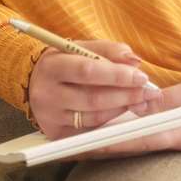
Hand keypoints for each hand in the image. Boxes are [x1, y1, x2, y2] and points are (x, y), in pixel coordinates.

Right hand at [27, 41, 154, 137]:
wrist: (32, 82)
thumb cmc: (63, 62)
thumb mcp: (80, 48)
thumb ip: (108, 50)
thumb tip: (134, 61)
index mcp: (51, 66)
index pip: (88, 71)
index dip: (118, 75)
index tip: (141, 76)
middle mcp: (46, 93)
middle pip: (94, 98)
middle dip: (127, 94)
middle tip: (148, 91)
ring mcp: (50, 116)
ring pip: (95, 116)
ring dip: (122, 107)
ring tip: (138, 98)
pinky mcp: (55, 132)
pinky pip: (91, 129)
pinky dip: (110, 119)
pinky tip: (120, 108)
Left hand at [62, 69, 180, 160]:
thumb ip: (171, 98)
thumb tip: (140, 103)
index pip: (136, 139)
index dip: (107, 142)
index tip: (81, 144)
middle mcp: (175, 140)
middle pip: (130, 144)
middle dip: (98, 146)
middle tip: (66, 147)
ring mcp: (176, 137)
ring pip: (135, 140)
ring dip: (107, 140)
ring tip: (76, 141)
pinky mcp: (178, 130)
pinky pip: (146, 133)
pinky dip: (124, 131)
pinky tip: (109, 128)